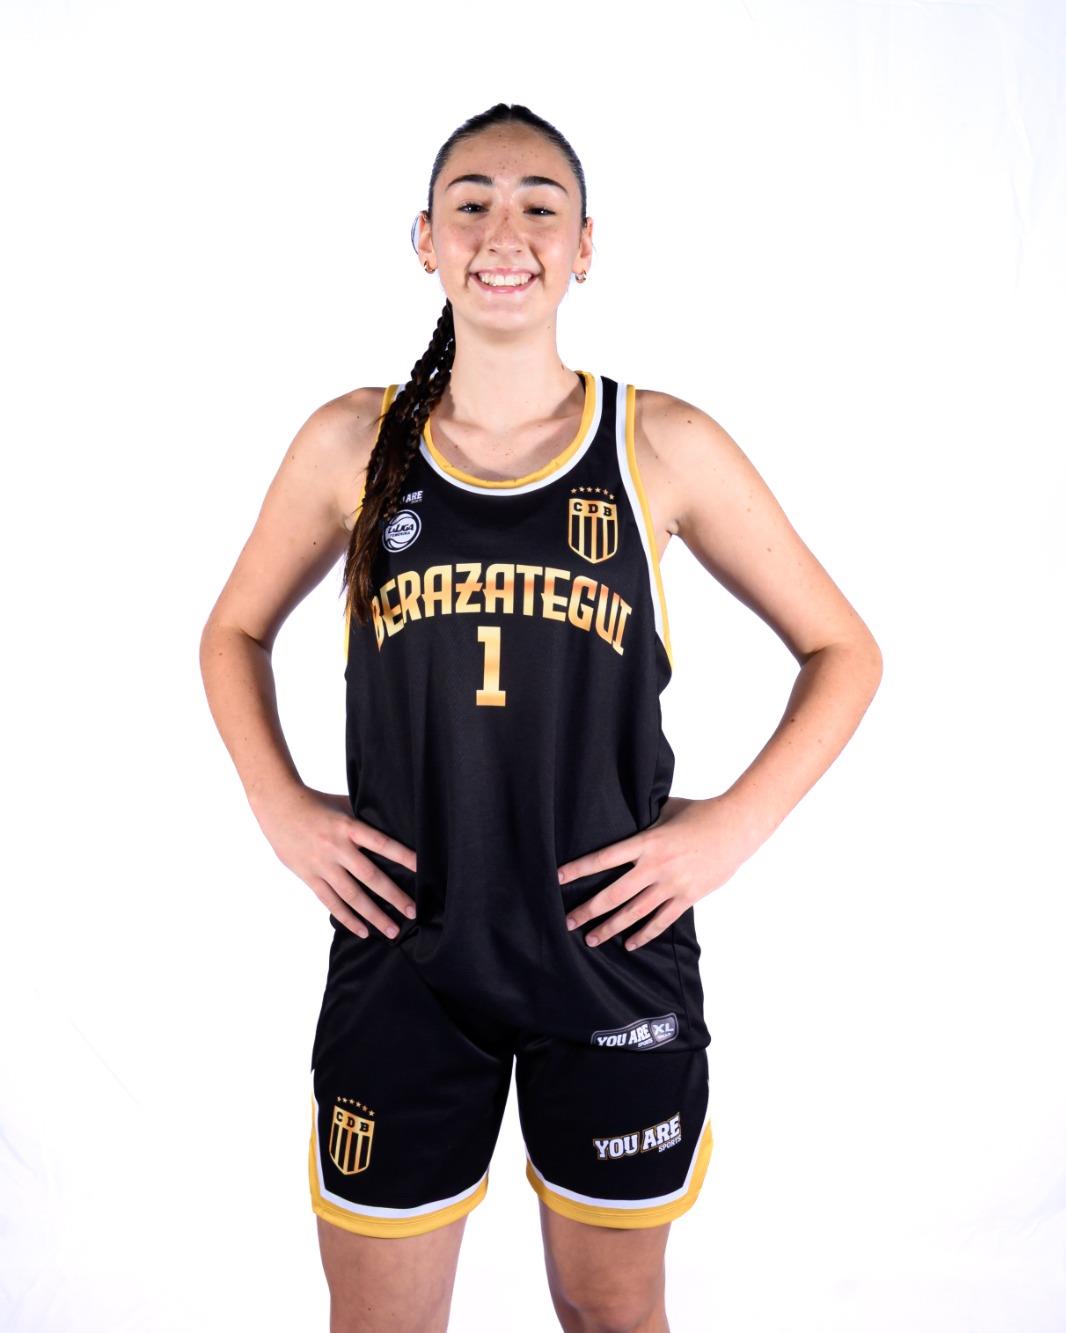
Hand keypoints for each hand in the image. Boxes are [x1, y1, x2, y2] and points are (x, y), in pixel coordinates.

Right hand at [252, 783, 417, 938]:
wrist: (278, 805)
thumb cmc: (315, 803)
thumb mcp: (343, 804)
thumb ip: (365, 819)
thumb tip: (393, 827)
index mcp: (349, 826)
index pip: (382, 843)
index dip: (403, 856)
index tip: (422, 869)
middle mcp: (337, 847)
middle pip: (370, 876)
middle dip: (393, 896)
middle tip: (413, 911)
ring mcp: (322, 865)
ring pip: (351, 895)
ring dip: (373, 915)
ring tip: (392, 930)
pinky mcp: (309, 876)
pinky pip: (330, 902)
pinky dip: (347, 918)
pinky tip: (363, 930)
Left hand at [556, 795, 747, 950]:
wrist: (736, 827)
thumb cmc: (699, 813)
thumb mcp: (665, 810)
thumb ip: (643, 819)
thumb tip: (623, 814)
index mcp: (646, 842)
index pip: (604, 858)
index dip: (579, 869)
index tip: (557, 878)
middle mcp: (655, 866)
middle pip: (614, 894)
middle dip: (588, 910)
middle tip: (567, 922)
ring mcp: (672, 884)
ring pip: (634, 912)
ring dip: (610, 928)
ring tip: (591, 939)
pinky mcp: (688, 897)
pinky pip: (661, 921)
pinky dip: (644, 934)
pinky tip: (629, 944)